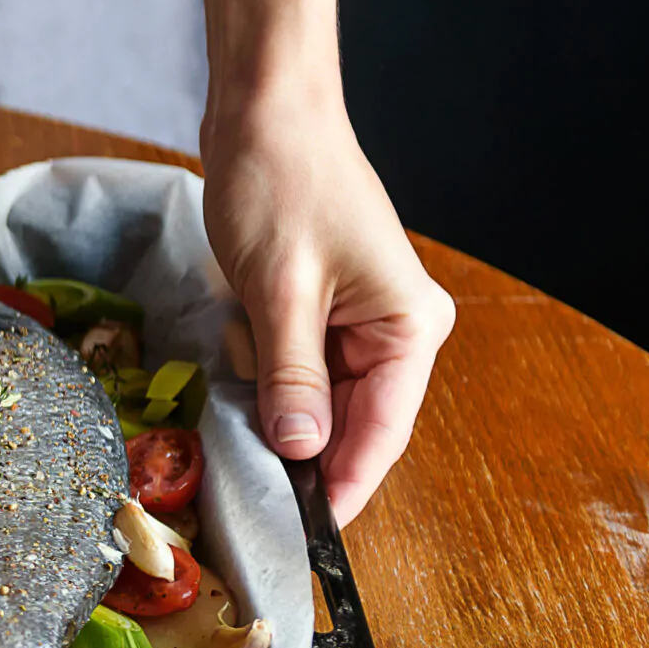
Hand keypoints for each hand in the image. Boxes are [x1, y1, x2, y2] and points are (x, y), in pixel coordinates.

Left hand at [200, 84, 455, 525]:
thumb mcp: (279, 290)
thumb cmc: (281, 185)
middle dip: (297, 446)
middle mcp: (398, 329)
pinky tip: (239, 355)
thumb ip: (291, 377)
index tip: (301, 535)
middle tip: (246, 486)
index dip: (339, 487)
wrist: (266, 111)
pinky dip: (265, 371)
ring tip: (240, 395)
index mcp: (409, 327)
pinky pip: (296, 365)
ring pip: (317, 397)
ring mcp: (361, 318)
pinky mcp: (323, 306)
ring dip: (275, 405)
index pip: (379, 433)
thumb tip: (300, 452)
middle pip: (350, 422)